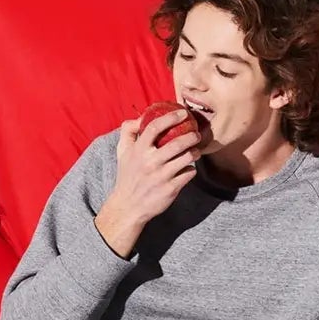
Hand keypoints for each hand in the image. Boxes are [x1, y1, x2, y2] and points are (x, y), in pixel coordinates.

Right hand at [104, 109, 204, 228]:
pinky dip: (191, 169)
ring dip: (195, 152)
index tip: (183, 113)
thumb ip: (128, 131)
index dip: (171, 117)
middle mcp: (150, 162)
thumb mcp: (122, 152)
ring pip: (186, 158)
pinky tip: (188, 168)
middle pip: (177, 143)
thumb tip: (140, 117)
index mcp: (138, 150)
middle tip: (196, 134)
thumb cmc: (128, 176)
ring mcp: (161, 176)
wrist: (129, 206)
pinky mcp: (171, 189)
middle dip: (191, 136)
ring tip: (196, 151)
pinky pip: (189, 174)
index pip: (155, 127)